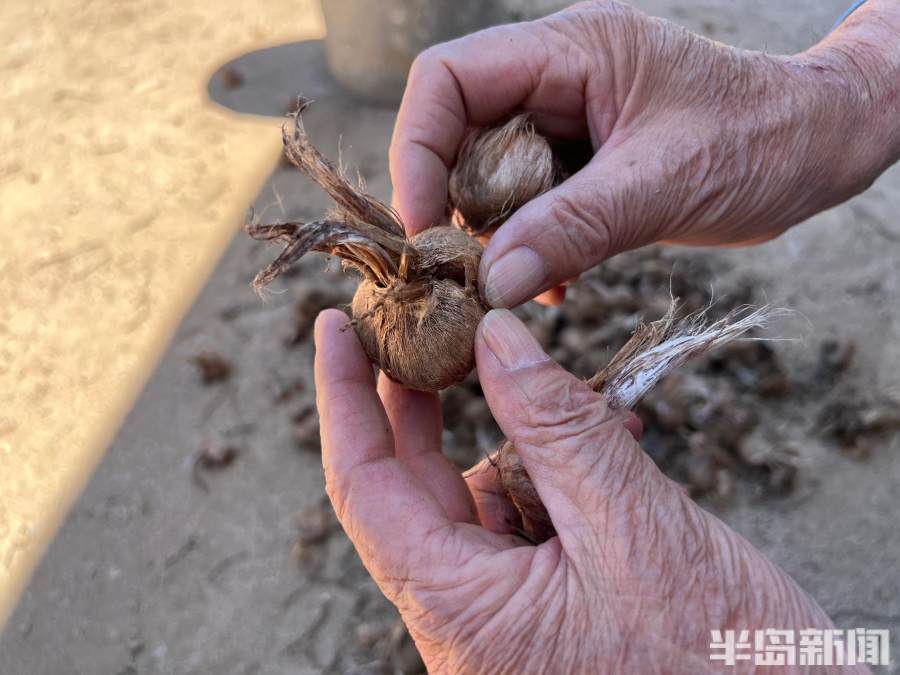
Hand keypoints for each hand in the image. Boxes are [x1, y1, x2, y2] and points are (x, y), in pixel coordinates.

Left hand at [314, 308, 847, 673]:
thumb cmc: (721, 665)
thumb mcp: (633, 526)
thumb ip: (558, 426)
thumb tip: (494, 337)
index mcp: (461, 609)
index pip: (364, 487)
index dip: (343, 400)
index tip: (335, 328)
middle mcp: (471, 616)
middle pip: (418, 486)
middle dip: (426, 399)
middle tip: (436, 321)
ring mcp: (513, 614)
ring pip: (485, 496)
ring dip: (522, 435)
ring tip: (573, 391)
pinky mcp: (557, 607)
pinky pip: (535, 520)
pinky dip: (563, 471)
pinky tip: (610, 436)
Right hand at [389, 0, 897, 307]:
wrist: (820, 148)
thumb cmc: (762, 142)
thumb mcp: (663, 184)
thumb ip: (573, 229)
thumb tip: (491, 282)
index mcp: (571, 50)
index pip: (449, 79)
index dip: (417, 149)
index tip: (423, 225)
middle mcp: (557, 78)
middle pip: (457, 132)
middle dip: (451, 202)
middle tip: (463, 267)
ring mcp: (568, 121)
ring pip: (487, 175)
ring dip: (491, 234)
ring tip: (511, 281)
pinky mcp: (582, 164)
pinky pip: (526, 204)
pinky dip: (526, 247)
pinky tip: (551, 283)